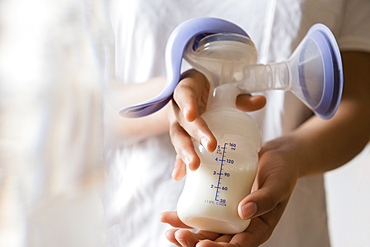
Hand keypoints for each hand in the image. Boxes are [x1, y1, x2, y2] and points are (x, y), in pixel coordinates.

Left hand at [161, 135, 299, 246]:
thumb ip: (265, 199)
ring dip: (186, 234)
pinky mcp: (219, 203)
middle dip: (195, 243)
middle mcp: (241, 227)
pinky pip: (201, 214)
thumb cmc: (282, 172)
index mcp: (258, 229)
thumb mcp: (278, 185)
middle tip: (177, 235)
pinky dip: (185, 217)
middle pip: (217, 242)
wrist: (276, 157)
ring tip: (168, 230)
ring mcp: (228, 216)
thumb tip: (243, 213)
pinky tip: (168, 216)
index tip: (201, 244)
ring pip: (206, 232)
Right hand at [169, 69, 265, 180]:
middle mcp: (177, 108)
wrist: (192, 94)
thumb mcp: (222, 93)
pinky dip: (179, 164)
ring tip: (194, 166)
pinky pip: (177, 151)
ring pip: (178, 137)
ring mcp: (177, 124)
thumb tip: (261, 101)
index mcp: (187, 91)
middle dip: (196, 133)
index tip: (192, 116)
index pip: (184, 94)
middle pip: (183, 121)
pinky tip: (179, 176)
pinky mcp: (180, 138)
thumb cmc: (209, 93)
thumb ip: (240, 98)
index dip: (187, 104)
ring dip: (185, 152)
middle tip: (210, 146)